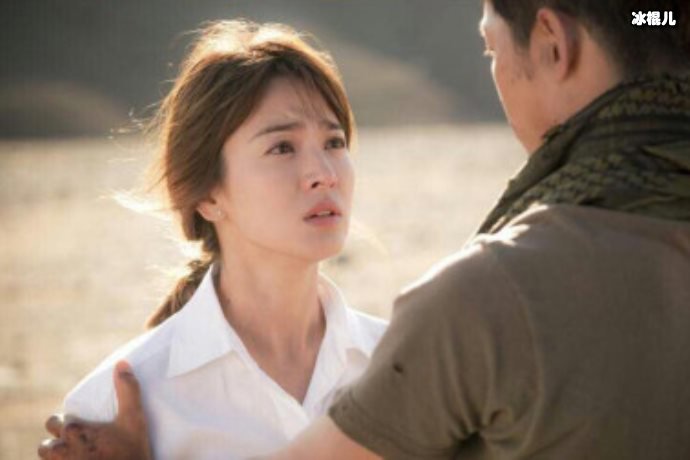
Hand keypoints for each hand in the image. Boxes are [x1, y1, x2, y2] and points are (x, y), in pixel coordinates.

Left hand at [38, 361, 153, 459]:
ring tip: (76, 455)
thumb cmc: (131, 453)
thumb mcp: (135, 419)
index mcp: (74, 430)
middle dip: (58, 441)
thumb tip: (122, 363)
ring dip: (58, 457)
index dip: (66, 423)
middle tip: (78, 443)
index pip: (55, 421)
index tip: (81, 427)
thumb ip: (128, 390)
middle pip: (47, 444)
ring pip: (48, 459)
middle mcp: (61, 450)